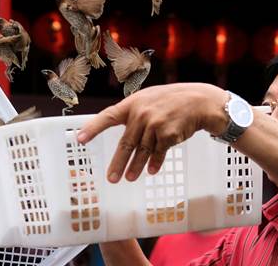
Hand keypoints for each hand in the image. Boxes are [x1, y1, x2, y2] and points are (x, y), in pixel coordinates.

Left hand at [77, 83, 228, 182]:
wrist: (197, 101)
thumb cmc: (170, 101)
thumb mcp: (148, 99)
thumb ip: (134, 113)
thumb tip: (123, 137)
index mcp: (132, 104)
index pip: (108, 116)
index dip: (93, 128)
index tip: (79, 139)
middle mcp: (141, 114)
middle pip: (125, 143)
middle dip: (118, 163)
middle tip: (111, 178)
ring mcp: (154, 124)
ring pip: (142, 151)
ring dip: (135, 167)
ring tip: (129, 178)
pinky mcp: (168, 134)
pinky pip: (158, 153)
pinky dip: (155, 163)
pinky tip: (151, 171)